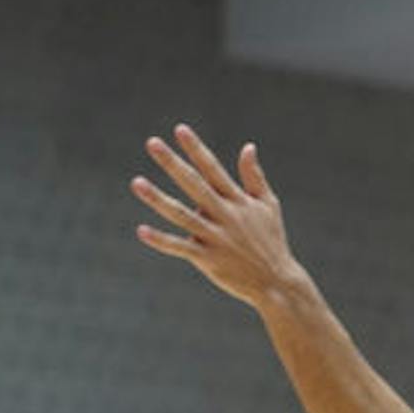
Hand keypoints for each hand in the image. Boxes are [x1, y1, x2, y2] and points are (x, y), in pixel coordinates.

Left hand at [131, 125, 302, 308]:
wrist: (277, 282)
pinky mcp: (208, 259)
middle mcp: (226, 215)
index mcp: (238, 201)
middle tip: (152, 143)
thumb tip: (248, 147)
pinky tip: (142, 230)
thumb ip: (255, 177)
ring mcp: (216, 237)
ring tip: (136, 182)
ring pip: (182, 214)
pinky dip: (161, 240)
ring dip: (158, 198)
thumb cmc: (272, 241)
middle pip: (194, 184)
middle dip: (173, 163)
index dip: (196, 149)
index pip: (213, 169)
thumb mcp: (268, 205)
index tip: (179, 129)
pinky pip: (180, 247)